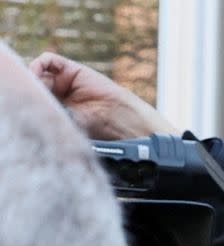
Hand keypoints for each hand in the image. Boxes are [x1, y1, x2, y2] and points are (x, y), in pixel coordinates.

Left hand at [29, 52, 176, 139]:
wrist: (118, 119)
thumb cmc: (96, 128)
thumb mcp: (66, 122)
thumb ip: (48, 111)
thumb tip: (29, 101)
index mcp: (57, 108)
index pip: (34, 98)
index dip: (28, 98)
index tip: (25, 103)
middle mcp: (59, 93)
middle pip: (35, 84)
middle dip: (31, 88)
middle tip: (30, 94)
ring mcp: (65, 80)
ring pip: (40, 71)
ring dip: (33, 76)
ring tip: (34, 84)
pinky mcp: (72, 69)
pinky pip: (49, 60)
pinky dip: (40, 63)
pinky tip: (38, 72)